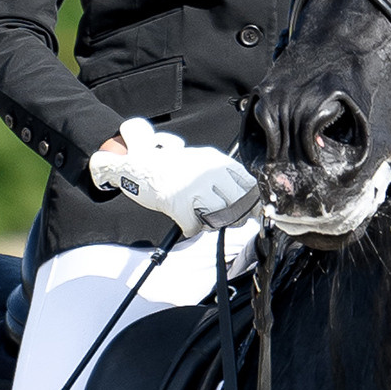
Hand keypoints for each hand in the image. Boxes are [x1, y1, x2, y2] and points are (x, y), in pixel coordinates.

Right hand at [89, 117, 258, 238]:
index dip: (254, 202)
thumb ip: (222, 177)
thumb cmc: (168, 166)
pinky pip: (195, 226)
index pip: (248, 183)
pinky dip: (191, 229)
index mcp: (216, 160)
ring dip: (214, 224)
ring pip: (220, 216)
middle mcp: (208, 172)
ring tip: (204, 221)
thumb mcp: (200, 161)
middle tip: (228, 220)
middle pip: (238, 203)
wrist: (135, 164)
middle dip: (237, 217)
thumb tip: (250, 200)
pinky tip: (186, 222)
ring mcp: (193, 187)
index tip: (255, 213)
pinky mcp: (178, 202)